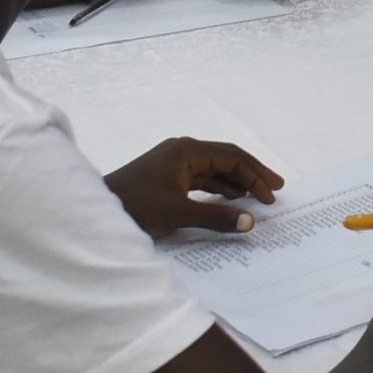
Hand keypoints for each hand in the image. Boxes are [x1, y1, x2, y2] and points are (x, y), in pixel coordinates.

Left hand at [105, 137, 283, 236]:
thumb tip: (250, 222)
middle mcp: (183, 151)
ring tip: (258, 196)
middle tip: (276, 190)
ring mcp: (173, 162)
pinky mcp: (167, 176)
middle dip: (251, 174)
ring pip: (214, 169)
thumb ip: (216, 217)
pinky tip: (230, 198)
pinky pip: (201, 178)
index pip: (232, 156)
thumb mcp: (178, 213)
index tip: (272, 195)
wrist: (96, 211)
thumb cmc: (135, 206)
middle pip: (226, 158)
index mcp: (187, 150)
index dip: (255, 175)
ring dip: (236, 182)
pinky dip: (218, 188)